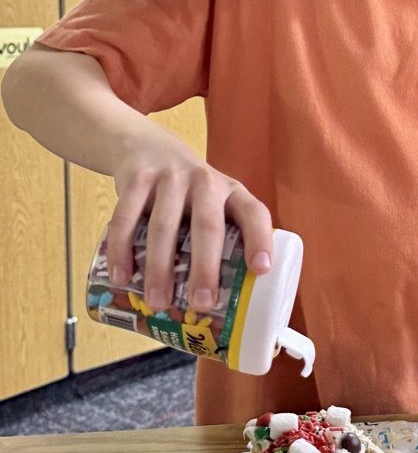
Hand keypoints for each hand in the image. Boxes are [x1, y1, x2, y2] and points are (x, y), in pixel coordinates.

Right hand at [107, 126, 272, 312]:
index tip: (261, 270)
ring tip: (158, 302)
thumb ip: (220, 239)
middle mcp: (205, 182)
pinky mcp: (136, 178)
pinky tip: (121, 276)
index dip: (260, 240)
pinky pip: (126, 216)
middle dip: (204, 267)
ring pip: (164, 226)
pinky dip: (122, 249)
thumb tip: (223, 306)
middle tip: (201, 303)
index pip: (254, 213)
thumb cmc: (189, 193)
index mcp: (232, 193)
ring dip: (160, 268)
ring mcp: (170, 177)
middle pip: (207, 226)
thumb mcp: (214, 203)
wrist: (147, 146)